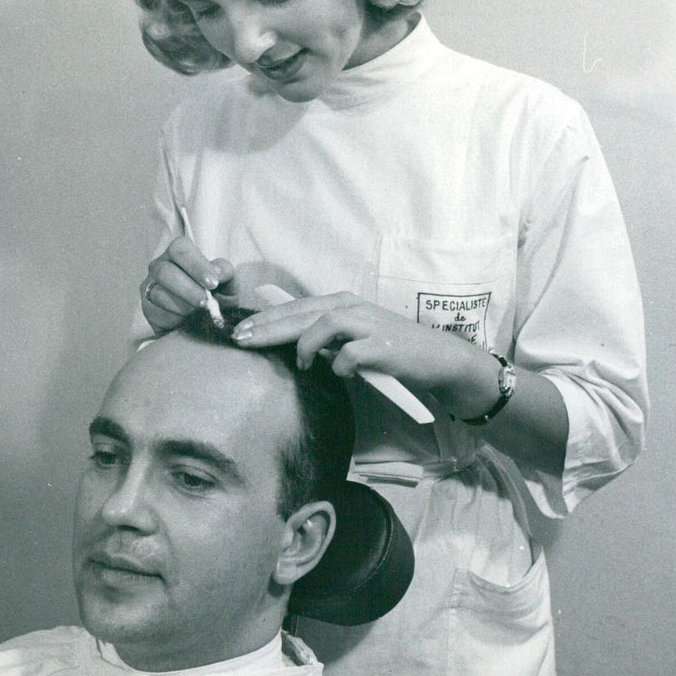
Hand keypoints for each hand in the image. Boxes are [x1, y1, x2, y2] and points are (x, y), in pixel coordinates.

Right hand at [141, 237, 235, 333]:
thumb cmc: (216, 294)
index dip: (196, 265)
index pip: (180, 249)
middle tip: (206, 302)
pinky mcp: (147, 308)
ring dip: (183, 306)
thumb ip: (225, 272)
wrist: (206, 321)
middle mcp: (160, 266)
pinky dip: (174, 318)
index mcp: (179, 254)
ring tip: (200, 313)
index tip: (213, 283)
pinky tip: (187, 321)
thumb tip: (218, 273)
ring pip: (159, 293)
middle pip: (165, 271)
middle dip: (188, 289)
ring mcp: (150, 287)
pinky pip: (156, 312)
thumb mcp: (227, 282)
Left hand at [231, 293, 500, 417]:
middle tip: (241, 339)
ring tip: (300, 364)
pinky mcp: (383, 347)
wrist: (437, 358)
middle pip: (302, 312)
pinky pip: (350, 354)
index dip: (265, 318)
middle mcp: (353, 307)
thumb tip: (287, 342)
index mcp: (342, 303)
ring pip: (323, 324)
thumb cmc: (391, 349)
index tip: (239, 331)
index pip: (295, 307)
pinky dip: (339, 364)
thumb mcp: (354, 336)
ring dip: (305, 344)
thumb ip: (324, 336)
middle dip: (268, 327)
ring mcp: (369, 325)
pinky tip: (339, 373)